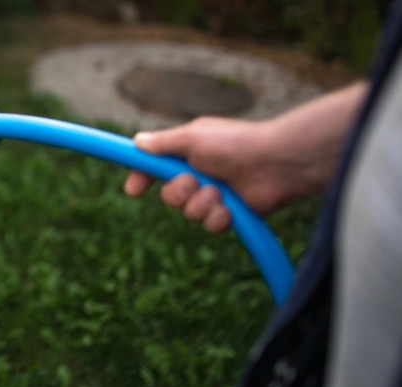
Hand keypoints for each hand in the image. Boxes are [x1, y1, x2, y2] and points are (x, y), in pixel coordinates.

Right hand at [124, 117, 288, 232]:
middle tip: (193, 183)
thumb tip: (137, 142)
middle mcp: (199, 174)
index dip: (142, 178)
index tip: (133, 191)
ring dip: (201, 204)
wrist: (276, 163)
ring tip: (220, 193)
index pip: (155, 168)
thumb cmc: (235, 144)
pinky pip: (210, 225)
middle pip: (169, 196)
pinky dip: (218, 217)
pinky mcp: (230, 213)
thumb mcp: (192, 137)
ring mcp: (215, 195)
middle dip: (178, 193)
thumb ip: (162, 143)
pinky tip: (230, 208)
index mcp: (187, 153)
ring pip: (189, 213)